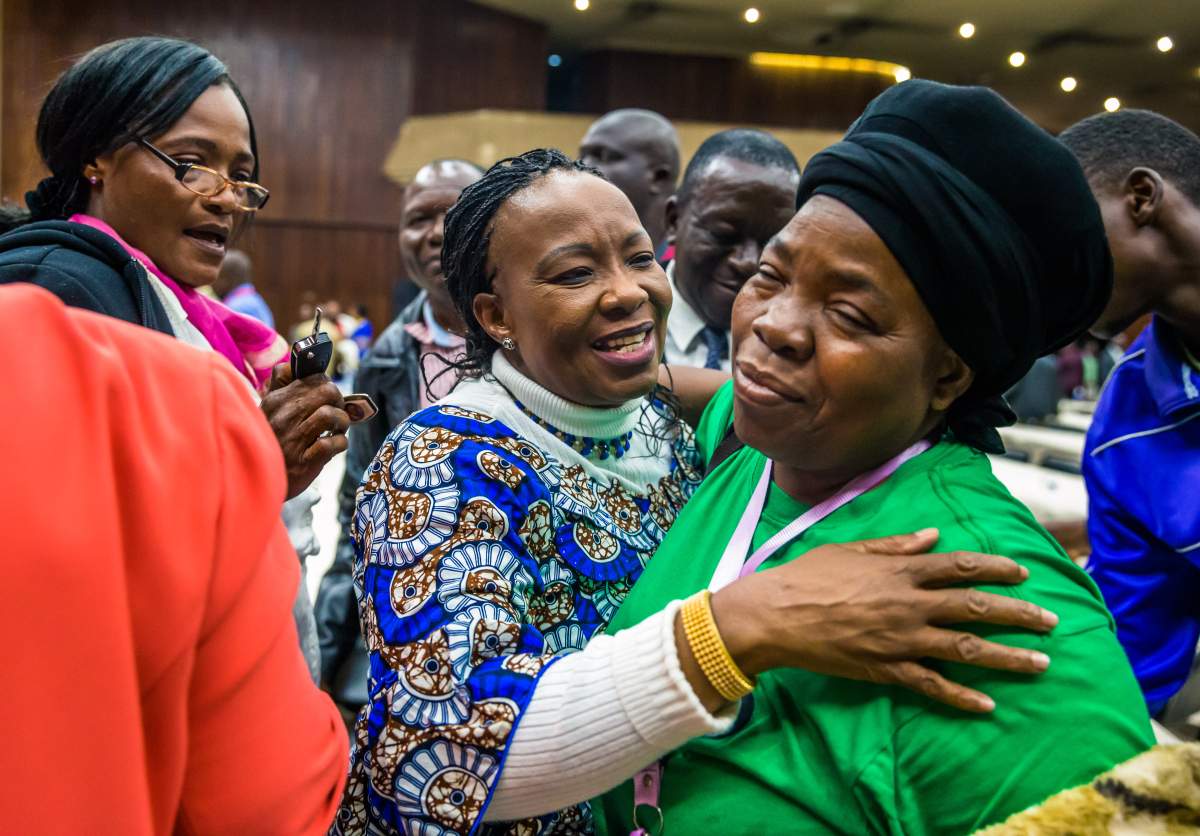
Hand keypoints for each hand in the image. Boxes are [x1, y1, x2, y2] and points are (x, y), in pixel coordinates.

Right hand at [261, 364, 349, 498]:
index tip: (326, 396)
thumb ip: (278, 385)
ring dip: (342, 422)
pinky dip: (340, 443)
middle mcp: (284, 417)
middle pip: (326, 391)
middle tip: (336, 412)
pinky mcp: (304, 461)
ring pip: (330, 415)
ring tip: (337, 429)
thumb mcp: (266, 410)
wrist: (253, 480)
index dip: (326, 384)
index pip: (311, 377)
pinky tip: (334, 446)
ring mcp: (293, 439)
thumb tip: (293, 365)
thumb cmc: (268, 441)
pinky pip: (333, 444)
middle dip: (339, 401)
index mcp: (275, 401)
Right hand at [708, 528, 1056, 712]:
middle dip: (1019, 614)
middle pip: (975, 606)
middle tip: (1051, 620)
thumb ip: (896, 546)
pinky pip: (932, 685)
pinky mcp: (886, 669)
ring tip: (1041, 663)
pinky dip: (961, 696)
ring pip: (965, 648)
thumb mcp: (851, 549)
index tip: (1022, 574)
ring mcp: (900, 639)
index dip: (995, 569)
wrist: (775, 616)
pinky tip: (988, 704)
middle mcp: (908, 604)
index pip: (960, 566)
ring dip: (1008, 656)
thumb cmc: (807, 576)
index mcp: (900, 571)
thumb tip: (933, 536)